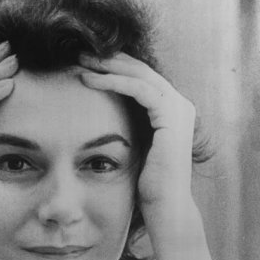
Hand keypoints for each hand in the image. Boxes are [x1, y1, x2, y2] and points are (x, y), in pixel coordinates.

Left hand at [78, 53, 195, 215]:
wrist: (164, 206)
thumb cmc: (146, 184)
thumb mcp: (135, 146)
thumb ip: (128, 126)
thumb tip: (100, 118)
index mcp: (171, 111)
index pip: (141, 78)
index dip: (114, 67)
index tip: (86, 64)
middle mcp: (179, 105)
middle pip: (141, 70)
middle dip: (109, 60)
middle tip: (79, 53)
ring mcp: (179, 108)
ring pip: (140, 75)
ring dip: (108, 66)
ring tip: (81, 63)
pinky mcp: (172, 115)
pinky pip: (140, 89)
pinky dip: (114, 82)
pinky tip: (90, 81)